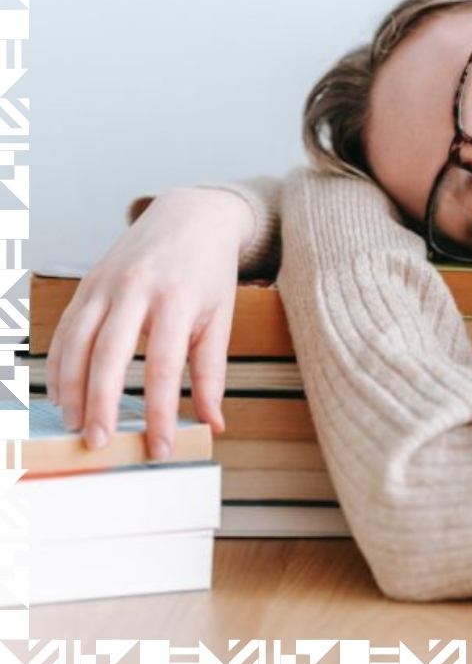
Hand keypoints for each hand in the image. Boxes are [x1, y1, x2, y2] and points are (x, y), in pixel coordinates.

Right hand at [45, 187, 255, 458]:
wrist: (191, 216)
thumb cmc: (209, 271)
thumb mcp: (220, 317)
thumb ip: (213, 372)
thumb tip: (213, 422)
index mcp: (177, 298)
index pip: (164, 366)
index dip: (160, 411)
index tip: (160, 447)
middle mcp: (136, 289)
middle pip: (110, 354)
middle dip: (101, 404)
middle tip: (99, 443)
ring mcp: (106, 282)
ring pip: (77, 341)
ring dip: (70, 388)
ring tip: (75, 425)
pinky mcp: (88, 282)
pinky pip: (65, 328)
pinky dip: (59, 363)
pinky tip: (62, 393)